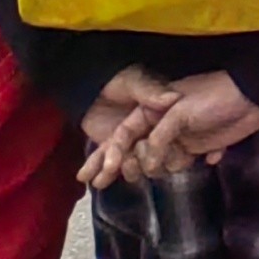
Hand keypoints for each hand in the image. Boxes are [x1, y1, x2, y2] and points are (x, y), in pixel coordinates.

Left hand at [79, 65, 178, 187]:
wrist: (92, 86)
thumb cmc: (118, 81)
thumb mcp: (134, 82)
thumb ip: (150, 92)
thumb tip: (173, 100)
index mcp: (161, 116)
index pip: (166, 135)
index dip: (160, 146)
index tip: (150, 152)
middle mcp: (148, 132)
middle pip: (147, 152)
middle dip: (134, 163)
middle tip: (123, 165)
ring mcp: (129, 142)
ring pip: (126, 160)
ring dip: (113, 169)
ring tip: (102, 177)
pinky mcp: (111, 148)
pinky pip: (104, 161)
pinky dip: (95, 169)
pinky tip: (85, 177)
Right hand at [122, 72, 258, 179]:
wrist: (255, 96)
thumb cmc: (216, 96)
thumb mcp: (181, 112)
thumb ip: (160, 136)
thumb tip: (146, 162)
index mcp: (155, 110)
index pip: (125, 133)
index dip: (113, 153)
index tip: (105, 174)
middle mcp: (164, 124)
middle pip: (140, 151)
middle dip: (139, 163)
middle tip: (144, 170)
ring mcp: (182, 136)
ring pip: (163, 162)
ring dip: (172, 163)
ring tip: (185, 156)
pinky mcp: (201, 145)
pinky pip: (188, 161)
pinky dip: (201, 159)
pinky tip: (214, 153)